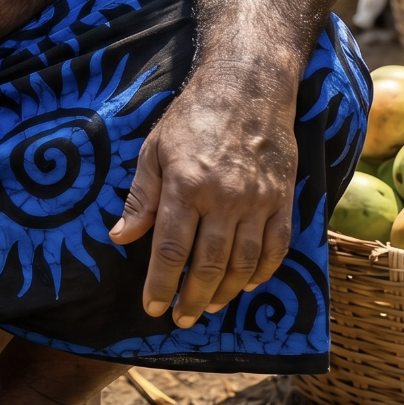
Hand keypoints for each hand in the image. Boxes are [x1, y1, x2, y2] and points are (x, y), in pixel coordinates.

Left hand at [108, 71, 297, 327]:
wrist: (249, 85)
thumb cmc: (194, 116)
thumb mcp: (154, 149)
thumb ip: (140, 197)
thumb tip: (120, 237)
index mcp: (186, 185)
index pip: (170, 250)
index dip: (161, 285)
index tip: (153, 308)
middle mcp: (224, 197)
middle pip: (209, 265)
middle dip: (192, 298)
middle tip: (181, 319)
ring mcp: (258, 200)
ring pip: (244, 263)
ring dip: (226, 292)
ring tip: (209, 306)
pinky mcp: (283, 198)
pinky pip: (277, 247)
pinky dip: (263, 272)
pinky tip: (249, 285)